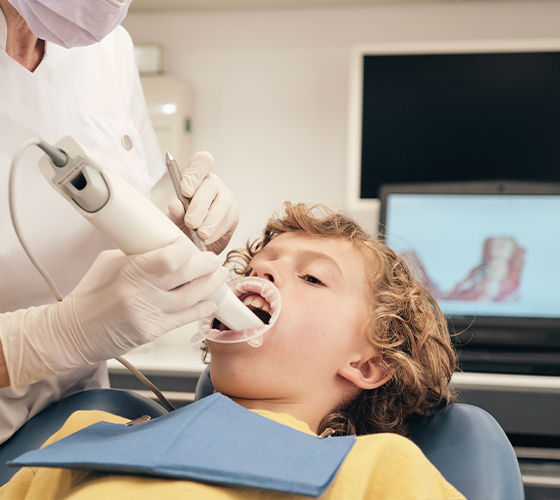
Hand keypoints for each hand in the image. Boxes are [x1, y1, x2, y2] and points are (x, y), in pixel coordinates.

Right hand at [0, 237, 227, 387]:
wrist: (75, 332)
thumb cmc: (90, 294)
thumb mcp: (110, 262)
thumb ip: (139, 253)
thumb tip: (165, 242)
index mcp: (129, 271)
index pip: (170, 258)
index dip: (186, 248)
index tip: (190, 243)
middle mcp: (142, 294)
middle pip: (187, 275)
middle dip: (207, 264)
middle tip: (213, 259)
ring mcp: (150, 315)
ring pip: (193, 297)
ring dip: (211, 285)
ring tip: (220, 275)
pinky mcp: (154, 331)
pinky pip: (186, 319)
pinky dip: (202, 309)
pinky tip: (211, 302)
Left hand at [167, 151, 239, 254]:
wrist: (196, 244)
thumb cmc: (183, 226)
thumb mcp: (174, 220)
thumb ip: (174, 213)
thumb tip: (176, 206)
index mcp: (196, 178)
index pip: (201, 162)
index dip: (194, 174)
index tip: (185, 192)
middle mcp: (212, 184)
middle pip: (210, 185)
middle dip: (200, 205)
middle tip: (191, 223)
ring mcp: (225, 197)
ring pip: (222, 203)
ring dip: (210, 221)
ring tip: (200, 234)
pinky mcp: (234, 213)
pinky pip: (228, 220)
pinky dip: (216, 231)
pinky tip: (207, 238)